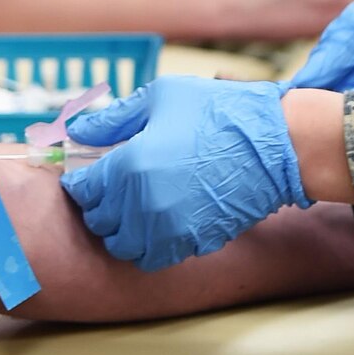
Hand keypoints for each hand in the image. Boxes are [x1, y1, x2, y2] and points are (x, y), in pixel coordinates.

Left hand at [61, 76, 306, 270]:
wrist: (275, 144)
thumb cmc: (217, 112)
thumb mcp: (160, 97)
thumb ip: (114, 119)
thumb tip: (78, 131)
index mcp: (130, 166)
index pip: (84, 190)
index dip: (81, 181)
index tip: (89, 173)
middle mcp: (144, 205)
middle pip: (99, 222)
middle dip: (99, 205)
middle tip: (110, 189)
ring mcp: (171, 230)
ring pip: (124, 247)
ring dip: (120, 230)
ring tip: (131, 209)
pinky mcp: (195, 243)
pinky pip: (155, 257)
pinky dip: (148, 246)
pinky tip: (157, 223)